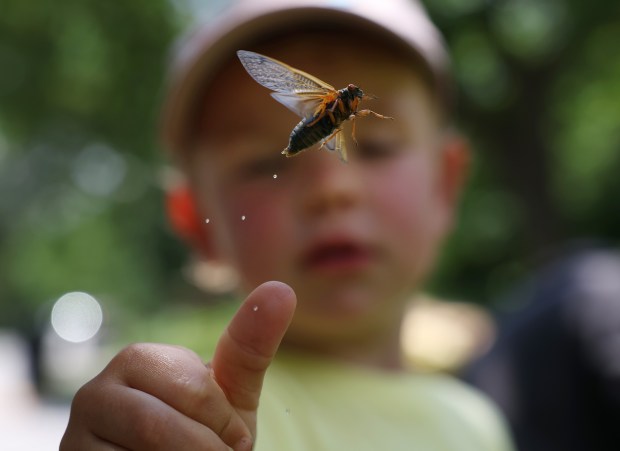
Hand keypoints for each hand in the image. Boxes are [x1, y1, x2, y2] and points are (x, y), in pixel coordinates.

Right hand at [60, 281, 295, 449]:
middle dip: (199, 448)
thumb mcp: (232, 396)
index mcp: (135, 362)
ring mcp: (74, 438)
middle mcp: (94, 394)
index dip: (221, 419)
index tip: (234, 441)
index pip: (188, 387)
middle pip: (154, 424)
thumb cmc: (207, 434)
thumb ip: (250, 346)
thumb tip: (282, 289)